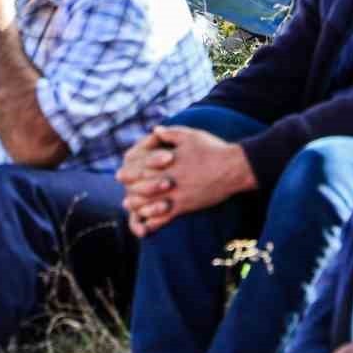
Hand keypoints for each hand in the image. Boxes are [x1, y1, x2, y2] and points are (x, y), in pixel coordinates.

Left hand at [116, 126, 256, 235]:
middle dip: (129, 189)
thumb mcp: (190, 135)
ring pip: (150, 202)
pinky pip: (165, 216)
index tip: (120, 174)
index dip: (129, 171)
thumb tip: (155, 130)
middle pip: (143, 185)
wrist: (233, 168)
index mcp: (169, 161)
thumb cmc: (212, 149)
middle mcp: (170, 177)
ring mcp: (177, 193)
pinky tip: (147, 223)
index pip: (142, 167)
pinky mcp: (186, 206)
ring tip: (129, 206)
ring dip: (137, 205)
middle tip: (121, 194)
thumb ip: (170, 133)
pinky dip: (154, 220)